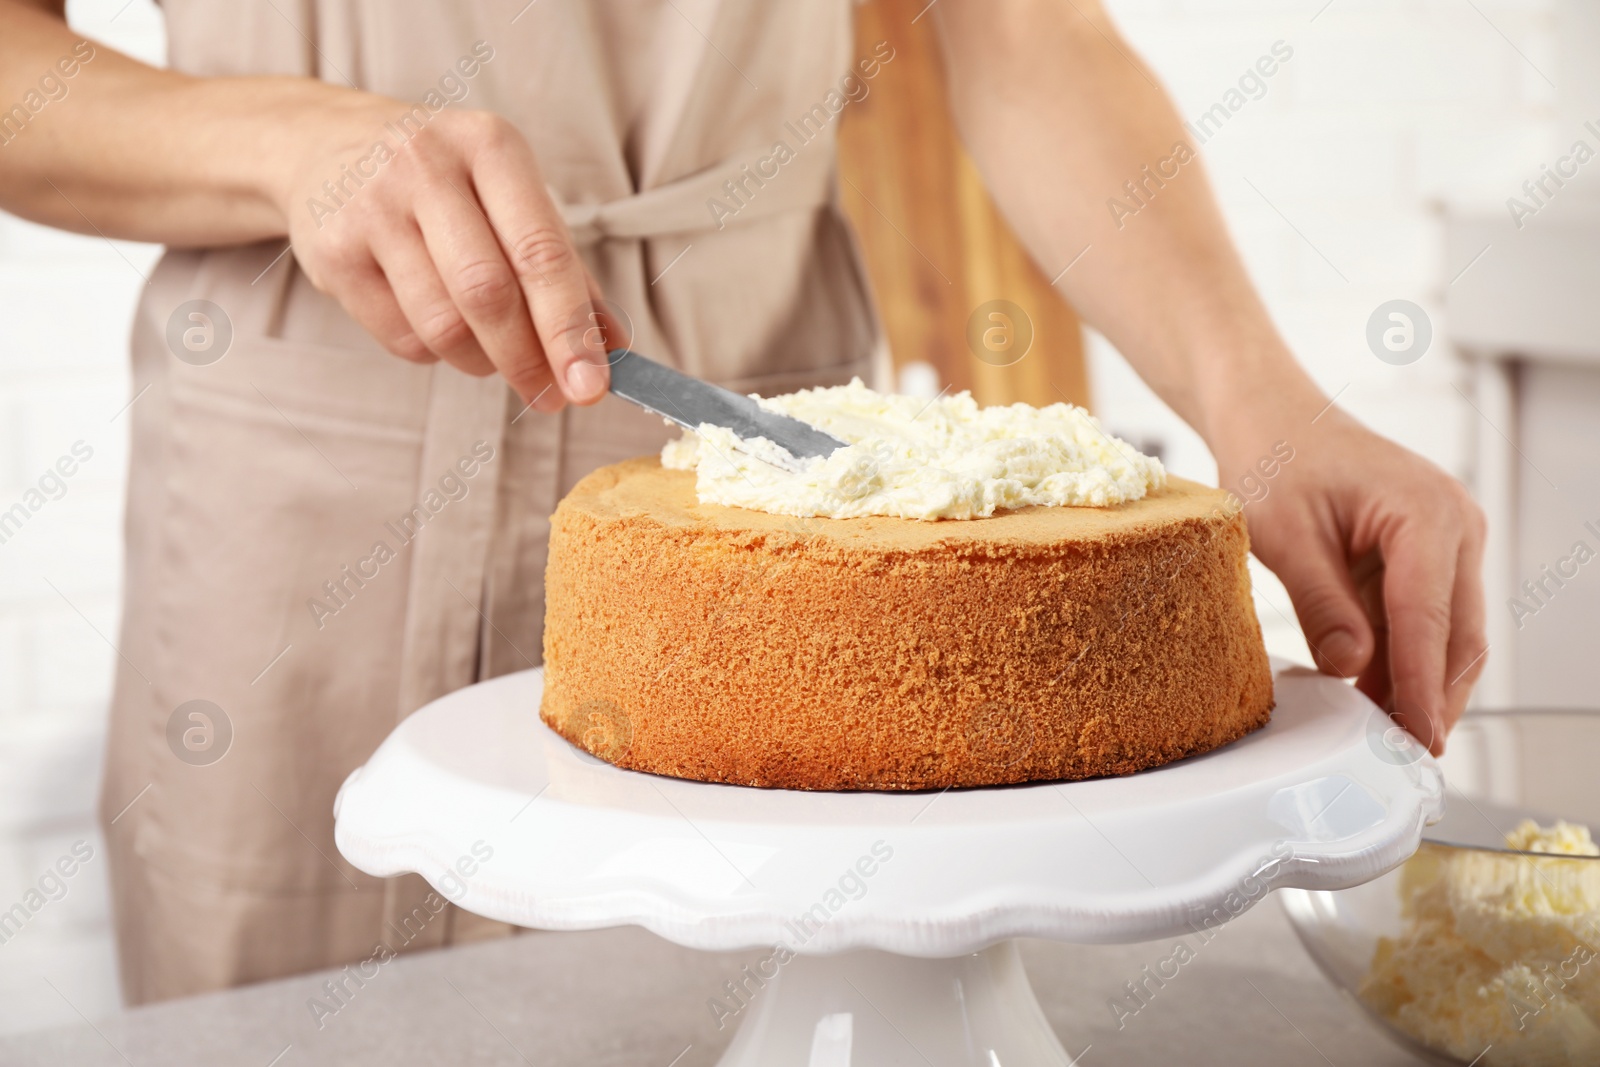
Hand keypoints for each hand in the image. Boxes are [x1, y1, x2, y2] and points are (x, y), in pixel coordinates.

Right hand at [280, 100, 611, 411]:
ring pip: (443, 325)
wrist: (324, 146)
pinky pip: (401, 337)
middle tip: (552, 397)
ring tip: (493, 356)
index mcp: (490, 146)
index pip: (540, 252)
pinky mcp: (332, 253)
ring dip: (481, 361)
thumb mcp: (509, 199)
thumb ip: (563, 269)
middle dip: (528, 359)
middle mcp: (426, 166)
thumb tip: (611, 348)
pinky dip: (435, 353)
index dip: (570, 328)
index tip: (593, 384)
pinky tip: (438, 329)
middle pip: (488, 292)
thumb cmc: (444, 182)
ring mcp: (371, 207)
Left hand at [1215, 401, 1487, 754]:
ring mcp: (1448, 541)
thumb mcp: (1282, 532)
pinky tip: (1373, 697)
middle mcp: (1455, 525)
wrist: (1274, 416)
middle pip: (1459, 635)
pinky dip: (1403, 660)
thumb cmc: (1277, 456)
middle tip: (1404, 759)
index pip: (1430, 618)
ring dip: (1419, 685)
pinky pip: (1424, 620)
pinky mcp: (1428, 556)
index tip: (1416, 739)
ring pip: (1448, 634)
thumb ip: (1321, 602)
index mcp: (1427, 512)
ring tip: (1384, 738)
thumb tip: (1352, 669)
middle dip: (1434, 699)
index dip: (1422, 687)